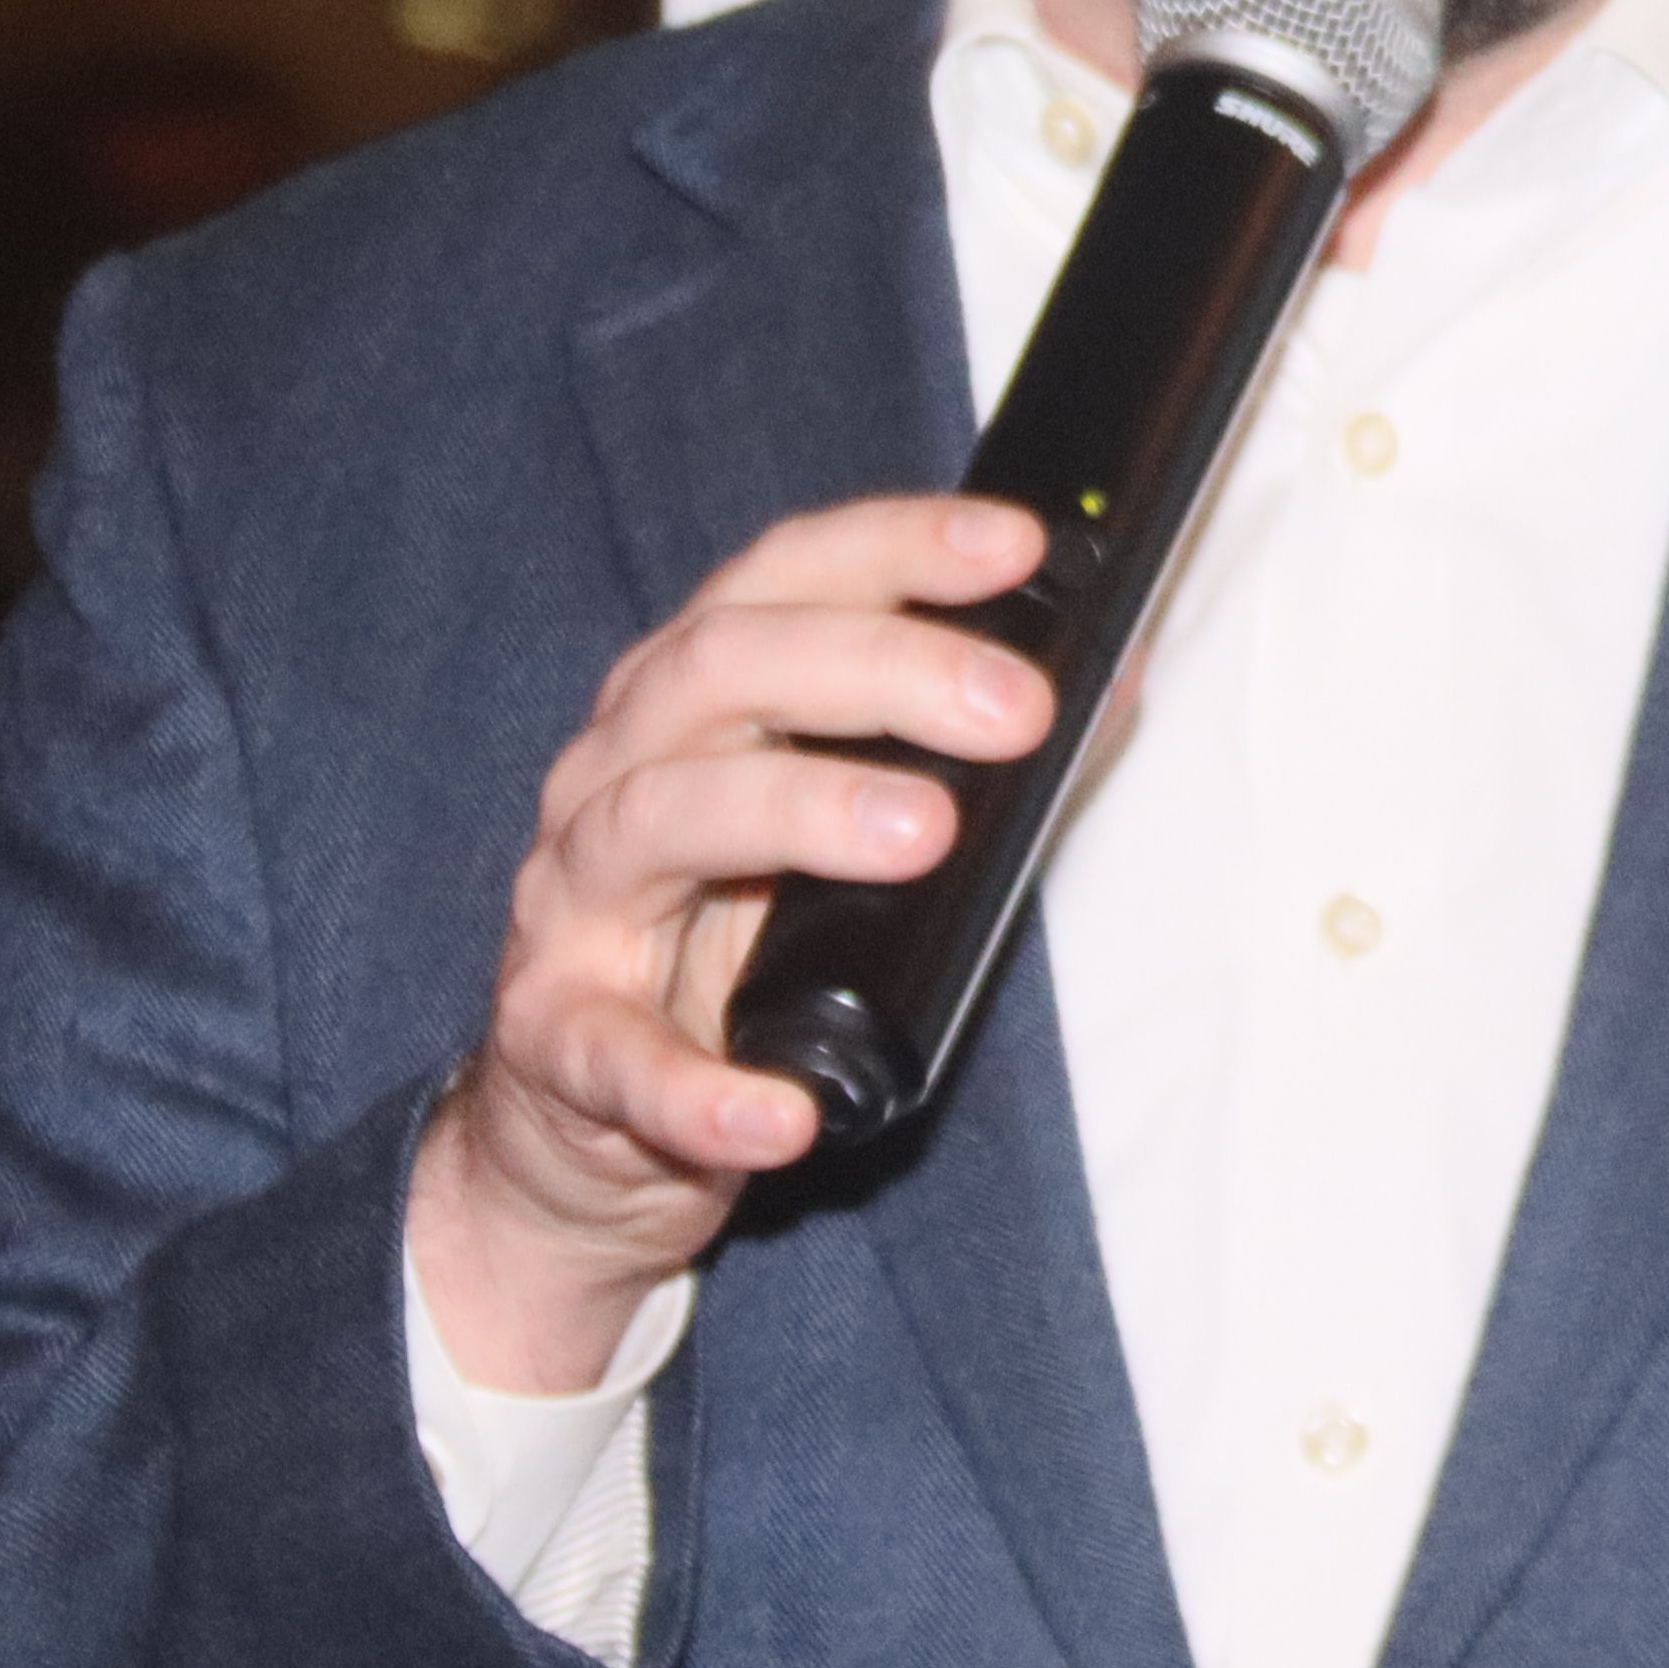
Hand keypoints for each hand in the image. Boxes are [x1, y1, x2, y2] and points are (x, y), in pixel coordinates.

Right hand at [405, 494, 1050, 1393]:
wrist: (584, 1124)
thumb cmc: (728, 955)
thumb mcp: (841, 840)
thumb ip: (957, 760)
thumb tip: (1115, 680)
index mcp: (683, 704)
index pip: (776, 582)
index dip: (893, 545)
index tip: (1019, 544)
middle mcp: (611, 776)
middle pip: (718, 672)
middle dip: (879, 668)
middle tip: (1017, 708)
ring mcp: (570, 907)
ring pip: (654, 818)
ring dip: (796, 810)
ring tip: (925, 832)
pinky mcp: (554, 1042)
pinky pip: (614, 1058)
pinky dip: (697, 1084)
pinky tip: (782, 1110)